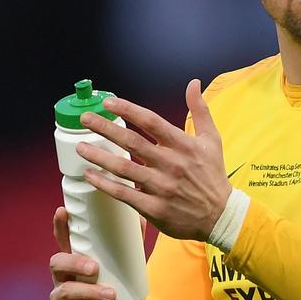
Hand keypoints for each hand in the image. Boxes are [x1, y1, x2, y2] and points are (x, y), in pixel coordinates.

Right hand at [49, 207, 141, 299]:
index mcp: (76, 264)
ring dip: (87, 292)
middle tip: (94, 268)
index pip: (64, 242)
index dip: (61, 227)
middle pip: (57, 263)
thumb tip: (140, 218)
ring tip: (110, 295)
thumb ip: (131, 250)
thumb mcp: (128, 274)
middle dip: (74, 263)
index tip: (62, 211)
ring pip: (62, 291)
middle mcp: (63, 280)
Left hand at [76, 79, 231, 241]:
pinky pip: (124, 194)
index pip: (151, 121)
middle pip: (132, 142)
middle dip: (105, 128)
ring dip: (99, 156)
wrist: (220, 216)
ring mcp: (161, 187)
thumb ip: (200, 110)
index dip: (128, 110)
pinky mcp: (155, 208)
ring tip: (80, 147)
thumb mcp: (212, 139)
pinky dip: (105, 184)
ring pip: (123, 168)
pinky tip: (90, 175)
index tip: (109, 103)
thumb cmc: (213, 176)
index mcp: (183, 145)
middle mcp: (171, 164)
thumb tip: (194, 83)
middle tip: (85, 119)